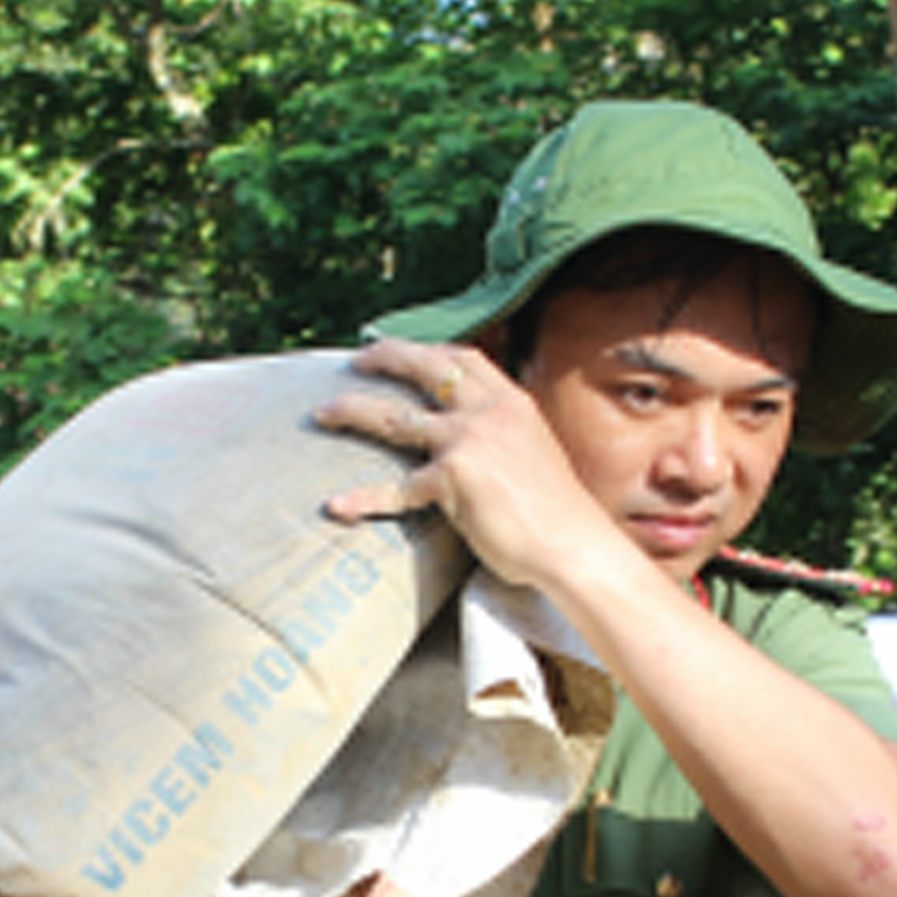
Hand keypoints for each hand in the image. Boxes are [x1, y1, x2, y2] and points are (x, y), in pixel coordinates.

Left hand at [318, 333, 630, 597]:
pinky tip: (336, 506)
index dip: (429, 350)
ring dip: (351, 410)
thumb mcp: (537, 454)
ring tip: (322, 413)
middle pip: (423, 367)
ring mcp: (467, 442)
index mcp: (511, 403)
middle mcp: (487, 412)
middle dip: (383, 356)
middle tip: (353, 361)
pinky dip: (364, 498)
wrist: (575, 546)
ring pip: (393, 417)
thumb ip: (506, 437)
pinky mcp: (451, 480)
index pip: (464, 358)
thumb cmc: (560, 514)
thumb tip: (484, 447)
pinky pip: (396, 488)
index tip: (405, 351)